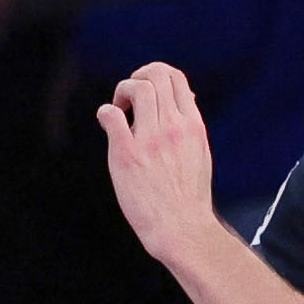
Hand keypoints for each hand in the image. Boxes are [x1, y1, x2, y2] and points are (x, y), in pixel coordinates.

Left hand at [98, 62, 214, 274]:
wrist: (181, 229)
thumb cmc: (188, 197)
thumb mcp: (199, 153)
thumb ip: (189, 125)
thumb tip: (185, 99)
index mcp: (192, 125)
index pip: (176, 77)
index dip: (156, 74)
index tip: (146, 90)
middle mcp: (173, 127)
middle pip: (156, 74)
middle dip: (137, 77)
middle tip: (128, 99)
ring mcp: (150, 139)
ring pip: (137, 88)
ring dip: (121, 92)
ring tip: (119, 112)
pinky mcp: (127, 154)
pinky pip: (111, 115)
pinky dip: (105, 112)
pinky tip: (107, 124)